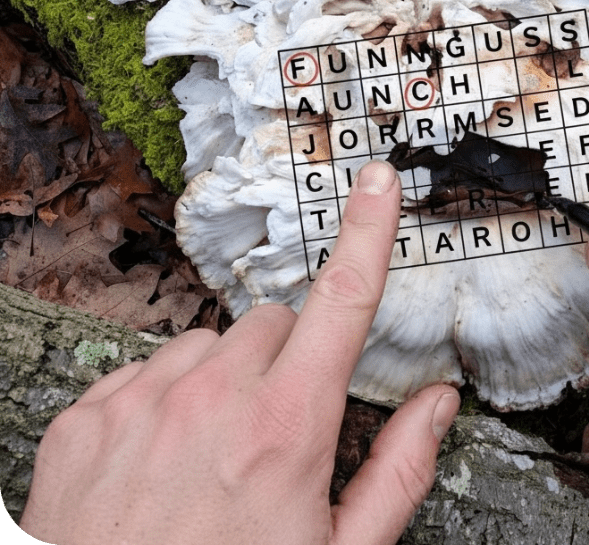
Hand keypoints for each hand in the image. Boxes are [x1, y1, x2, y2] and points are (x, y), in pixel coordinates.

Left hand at [20, 160, 460, 544]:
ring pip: (207, 345)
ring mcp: (142, 402)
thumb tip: (437, 405)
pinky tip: (158, 461)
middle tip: (274, 428)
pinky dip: (162, 400)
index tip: (377, 181)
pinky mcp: (88, 418)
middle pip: (272, 324)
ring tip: (211, 453)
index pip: (343, 300)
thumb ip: (399, 470)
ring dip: (221, 381)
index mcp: (286, 426)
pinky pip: (144, 371)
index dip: (368, 230)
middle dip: (285, 361)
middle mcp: (212, 398)